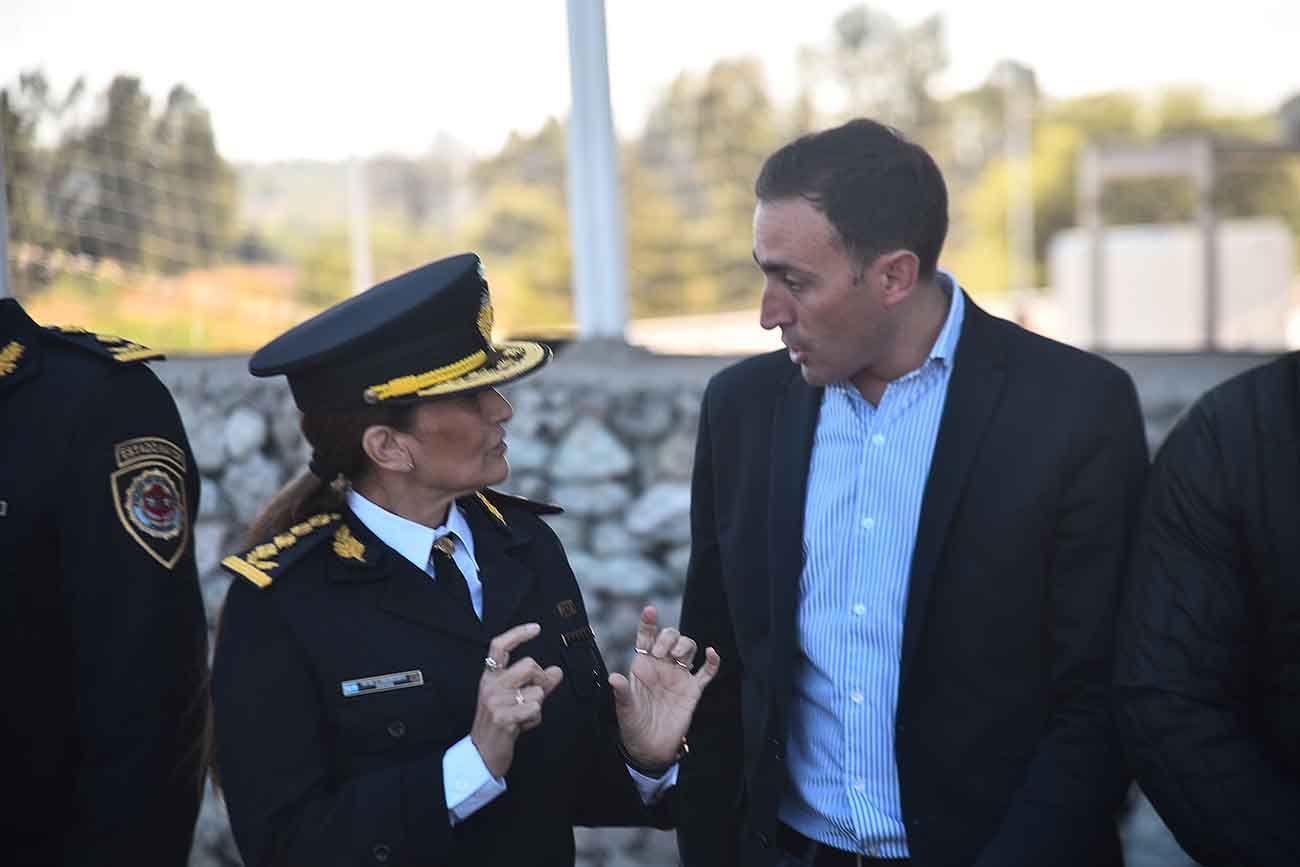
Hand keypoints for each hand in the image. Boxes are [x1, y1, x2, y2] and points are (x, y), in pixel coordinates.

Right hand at [470, 622, 563, 778]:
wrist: (481, 755)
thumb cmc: (500, 725)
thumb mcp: (515, 700)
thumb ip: (536, 684)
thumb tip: (556, 671)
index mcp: (490, 677)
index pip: (500, 646)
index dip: (518, 633)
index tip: (536, 628)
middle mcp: (490, 685)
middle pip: (529, 665)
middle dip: (540, 680)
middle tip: (533, 697)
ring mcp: (495, 701)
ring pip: (536, 691)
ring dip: (536, 706)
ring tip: (521, 717)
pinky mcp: (503, 718)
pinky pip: (535, 709)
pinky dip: (534, 720)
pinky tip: (521, 727)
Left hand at [610, 606, 720, 771]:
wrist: (650, 748)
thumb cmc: (633, 724)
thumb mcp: (625, 708)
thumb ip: (622, 692)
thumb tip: (613, 678)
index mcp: (643, 666)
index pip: (646, 637)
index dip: (648, 623)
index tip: (649, 610)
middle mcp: (662, 667)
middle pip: (670, 638)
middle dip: (668, 638)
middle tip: (660, 653)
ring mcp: (679, 677)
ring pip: (689, 648)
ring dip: (685, 645)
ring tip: (678, 657)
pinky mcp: (693, 690)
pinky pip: (706, 672)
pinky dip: (712, 662)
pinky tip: (712, 653)